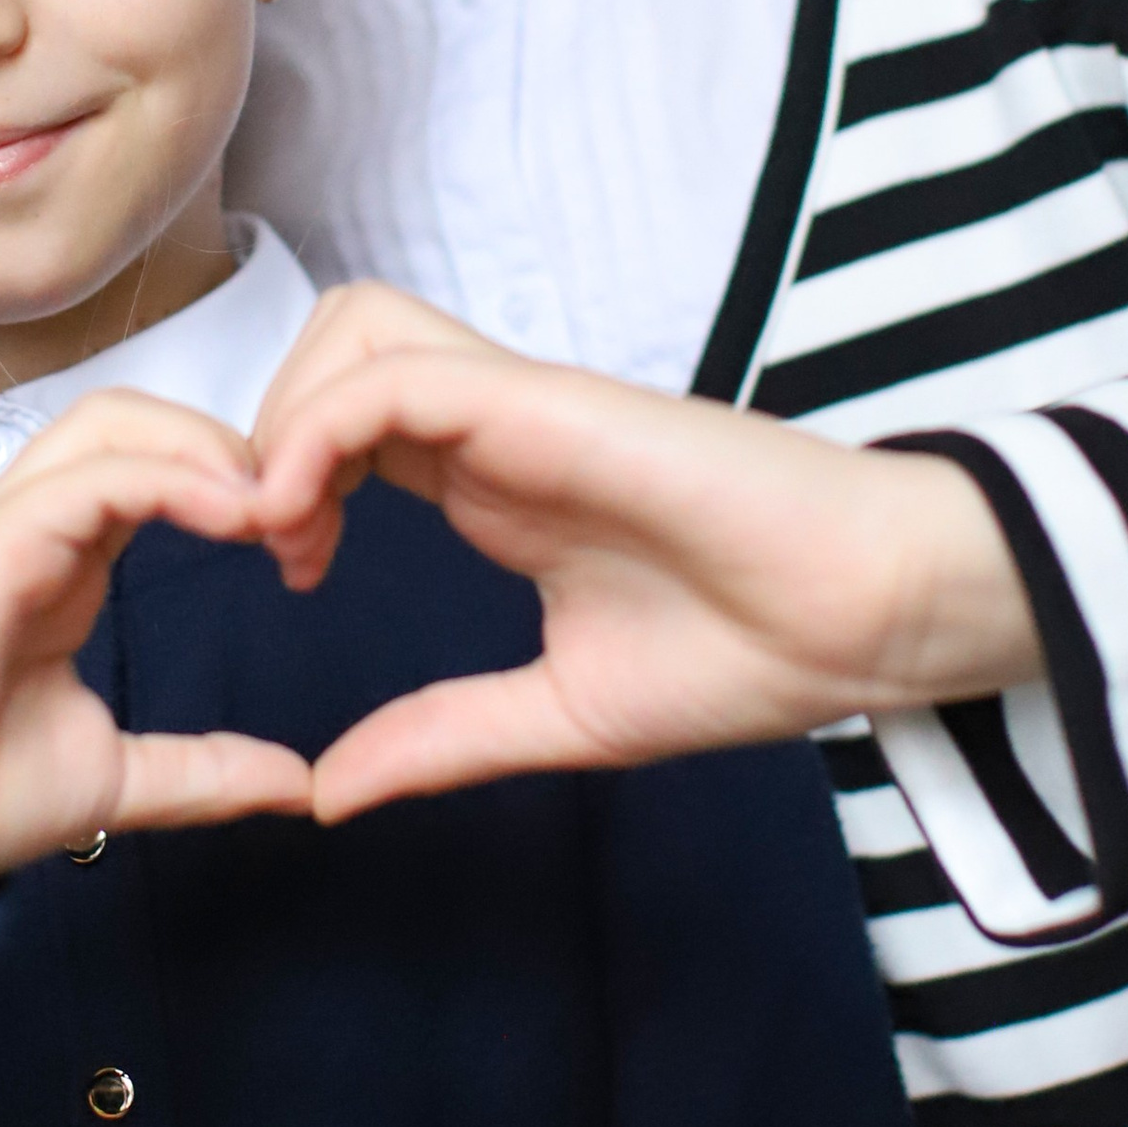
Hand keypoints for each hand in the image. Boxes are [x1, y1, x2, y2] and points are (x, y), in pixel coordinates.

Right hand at [0, 390, 312, 882]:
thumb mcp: (116, 781)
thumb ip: (205, 771)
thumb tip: (299, 784)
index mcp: (61, 556)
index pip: (146, 463)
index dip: (225, 478)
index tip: (299, 536)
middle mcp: (32, 521)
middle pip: (132, 418)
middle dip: (220, 442)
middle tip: (294, 508)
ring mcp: (6, 522)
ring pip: (109, 422)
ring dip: (199, 446)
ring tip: (267, 504)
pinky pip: (89, 477)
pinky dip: (168, 478)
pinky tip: (229, 514)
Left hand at [251, 284, 1041, 821]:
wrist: (861, 617)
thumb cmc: (746, 652)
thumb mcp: (557, 714)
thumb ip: (442, 736)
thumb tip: (328, 795)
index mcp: (492, 480)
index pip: (349, 421)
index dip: (286, 480)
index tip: (292, 575)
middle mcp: (492, 425)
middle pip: (331, 349)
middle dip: (266, 430)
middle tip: (276, 543)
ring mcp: (515, 402)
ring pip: (353, 331)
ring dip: (290, 415)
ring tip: (293, 525)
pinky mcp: (540, 399)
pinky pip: (396, 372)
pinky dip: (323, 428)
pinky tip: (314, 516)